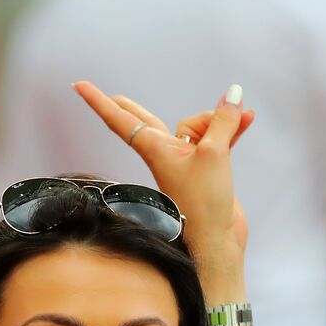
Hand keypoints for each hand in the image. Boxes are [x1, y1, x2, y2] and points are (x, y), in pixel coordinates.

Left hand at [72, 81, 252, 263]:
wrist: (214, 240)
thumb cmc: (204, 202)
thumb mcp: (214, 154)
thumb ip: (223, 122)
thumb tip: (233, 95)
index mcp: (153, 149)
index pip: (119, 119)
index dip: (99, 101)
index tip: (77, 85)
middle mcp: (164, 153)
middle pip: (146, 121)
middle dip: (131, 108)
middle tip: (112, 97)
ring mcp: (184, 161)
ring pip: (196, 126)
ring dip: (221, 118)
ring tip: (244, 117)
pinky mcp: (205, 169)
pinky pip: (215, 138)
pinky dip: (231, 128)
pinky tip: (248, 118)